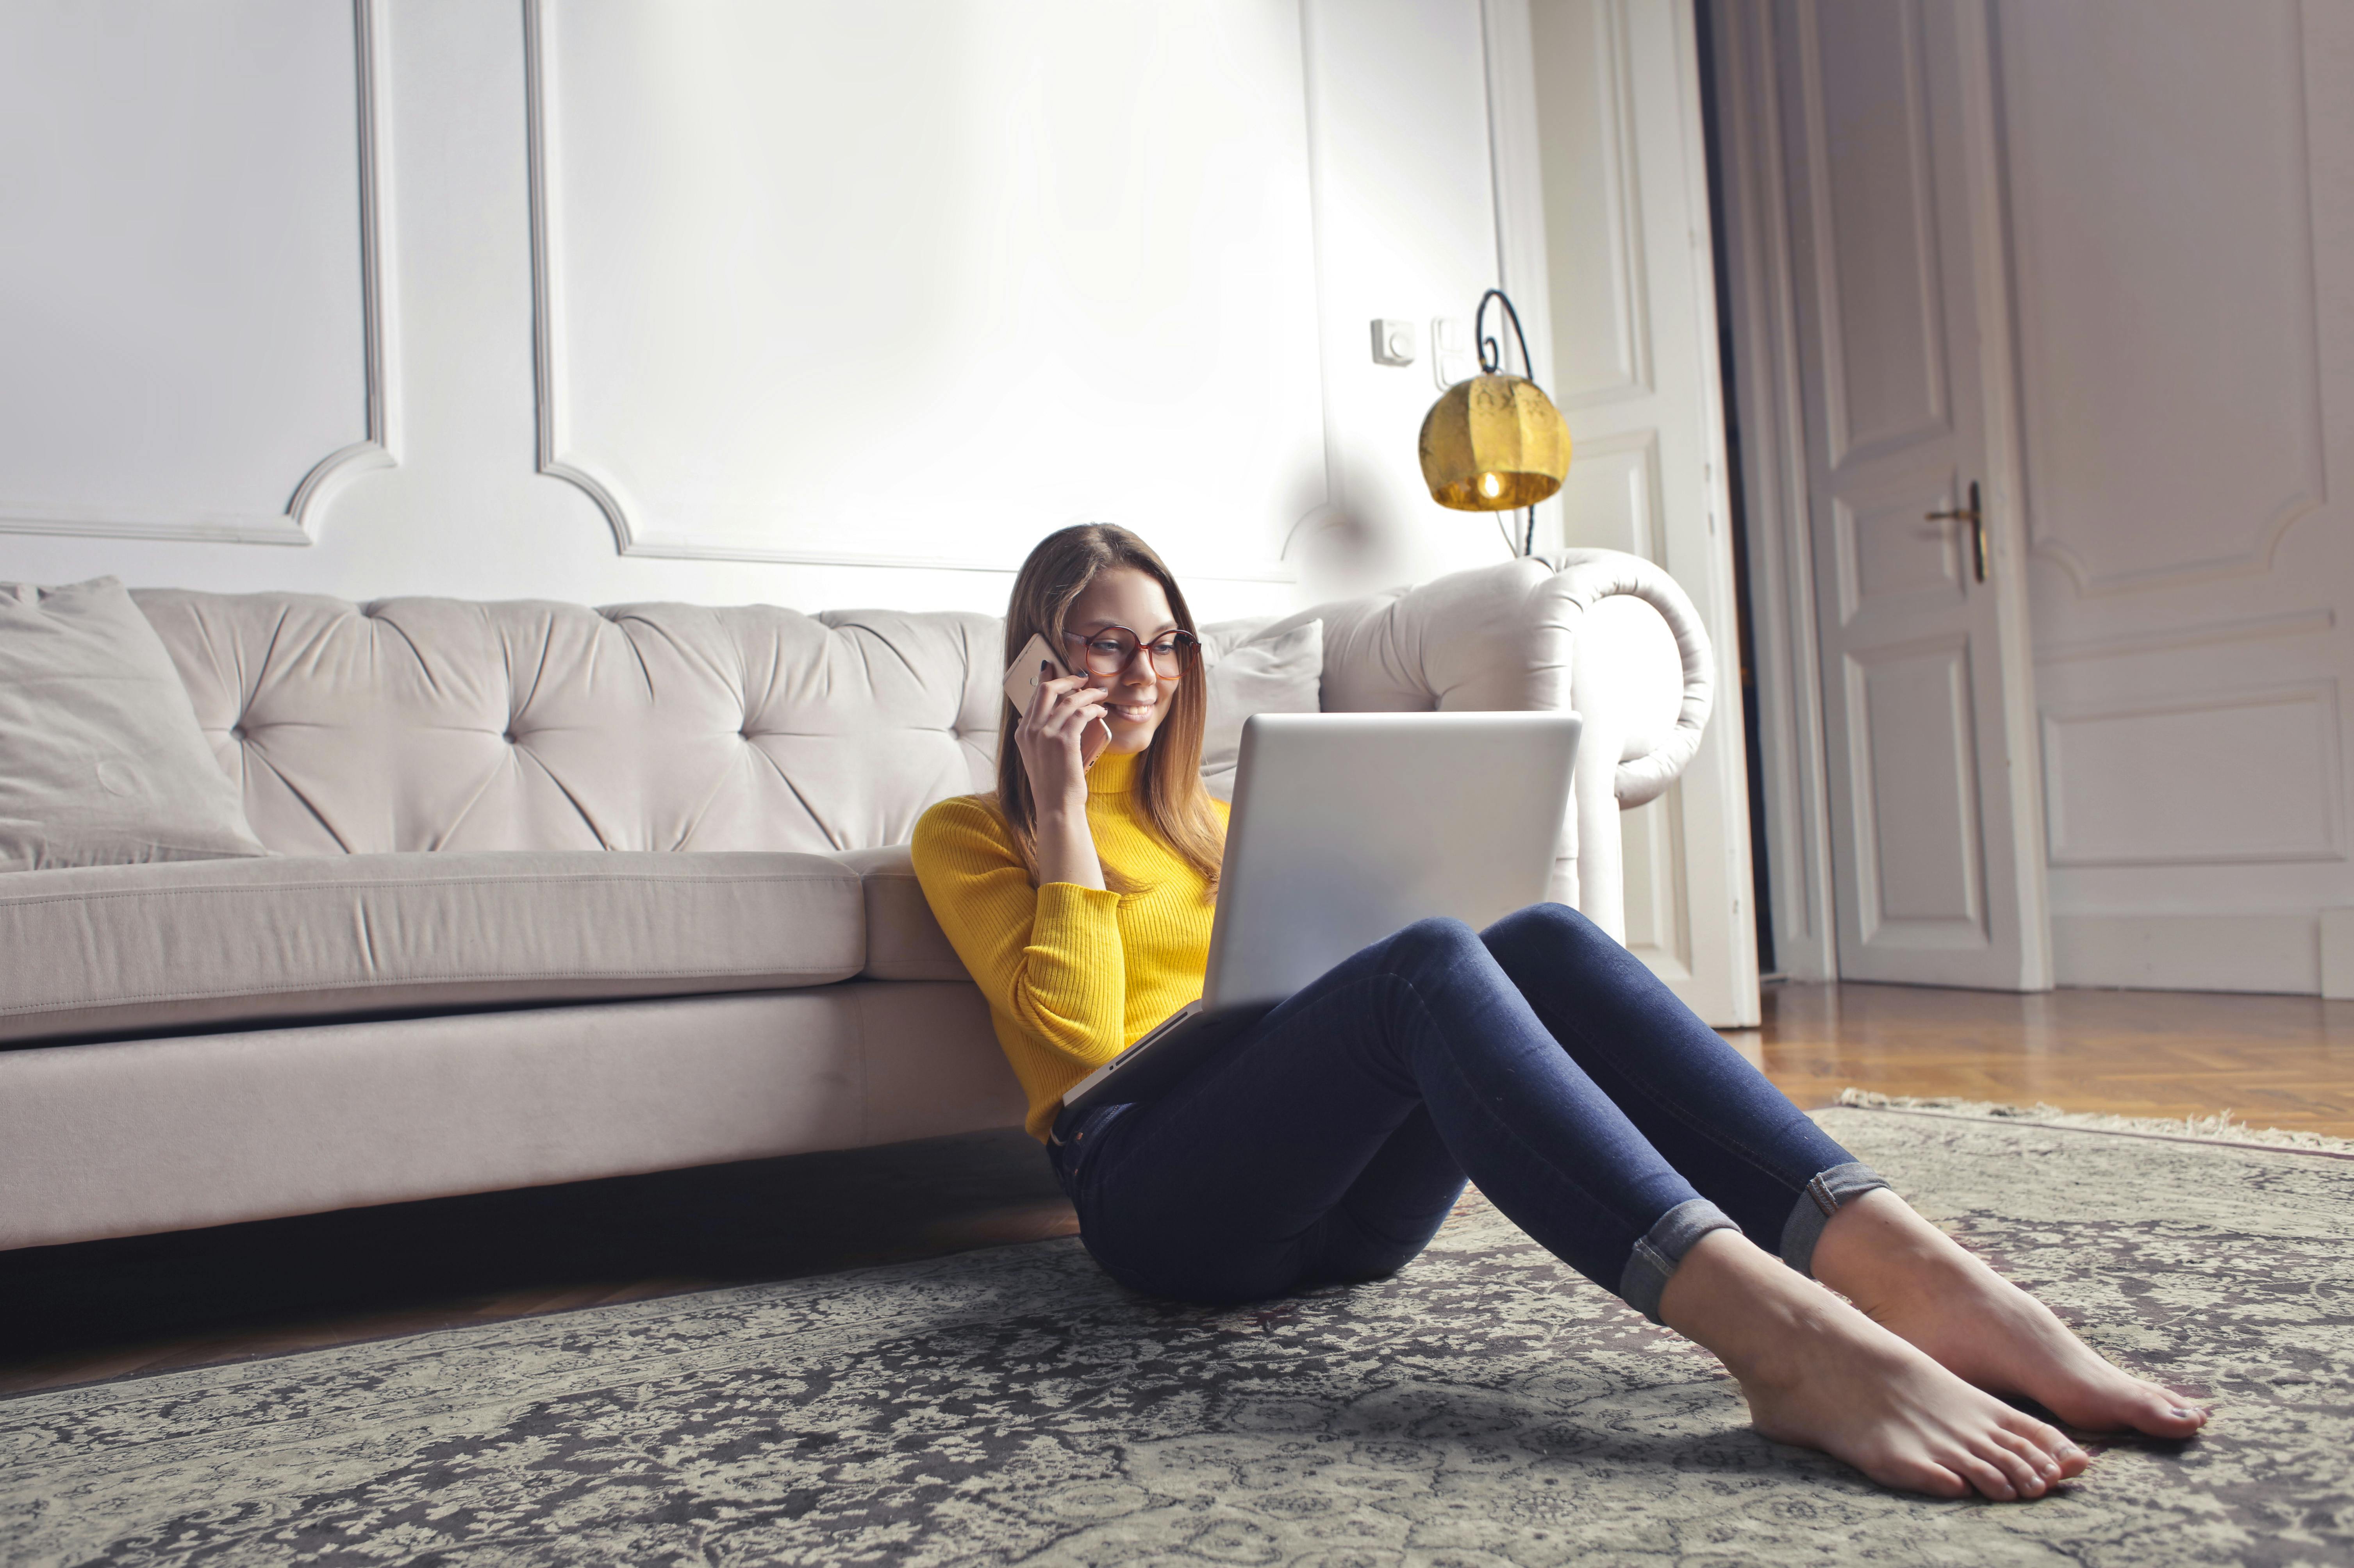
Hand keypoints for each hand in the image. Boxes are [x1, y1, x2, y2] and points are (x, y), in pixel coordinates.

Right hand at [1014, 662, 1109, 812]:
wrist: (1056, 805)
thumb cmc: (1052, 783)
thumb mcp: (1036, 756)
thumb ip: (1037, 736)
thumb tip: (1043, 718)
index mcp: (1022, 733)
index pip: (1035, 697)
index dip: (1050, 681)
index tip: (1064, 675)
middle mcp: (1030, 730)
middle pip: (1046, 689)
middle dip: (1068, 680)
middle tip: (1083, 680)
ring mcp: (1046, 734)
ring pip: (1069, 700)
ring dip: (1088, 693)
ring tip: (1100, 694)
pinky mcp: (1064, 741)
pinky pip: (1081, 713)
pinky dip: (1093, 708)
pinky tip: (1101, 711)